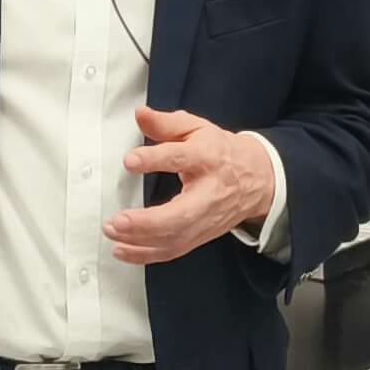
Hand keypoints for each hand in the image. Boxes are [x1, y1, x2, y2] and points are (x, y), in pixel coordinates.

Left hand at [106, 109, 274, 265]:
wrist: (256, 179)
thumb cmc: (220, 152)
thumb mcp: (197, 128)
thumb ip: (166, 124)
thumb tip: (139, 114)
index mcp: (208, 158)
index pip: (181, 158)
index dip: (156, 159)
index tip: (130, 161)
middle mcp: (208, 193)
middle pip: (181, 214)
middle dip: (147, 222)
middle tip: (117, 220)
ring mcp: (206, 220)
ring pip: (175, 238)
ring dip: (141, 241)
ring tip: (113, 233)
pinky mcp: (200, 236)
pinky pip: (172, 250)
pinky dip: (146, 255)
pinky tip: (122, 250)